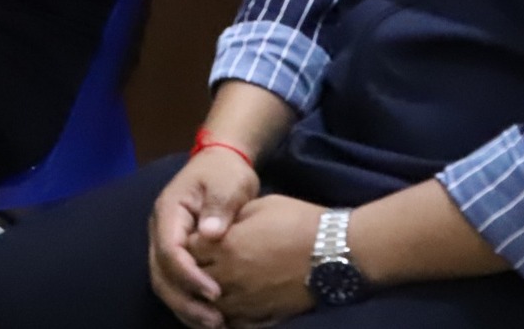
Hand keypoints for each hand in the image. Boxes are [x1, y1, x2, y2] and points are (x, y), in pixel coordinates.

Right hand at [149, 150, 262, 327]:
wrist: (221, 164)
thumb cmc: (224, 173)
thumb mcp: (227, 183)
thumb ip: (220, 206)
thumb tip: (211, 233)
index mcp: (169, 212)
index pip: (170, 251)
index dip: (189, 275)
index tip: (215, 292)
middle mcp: (160, 231)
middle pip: (161, 273)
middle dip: (185, 300)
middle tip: (216, 320)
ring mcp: (166, 243)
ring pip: (164, 283)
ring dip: (186, 306)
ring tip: (216, 323)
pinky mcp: (177, 254)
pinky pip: (175, 283)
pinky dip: (190, 302)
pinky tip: (212, 316)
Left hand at [191, 196, 322, 328]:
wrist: (335, 251)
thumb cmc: (298, 221)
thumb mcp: (258, 206)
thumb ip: (229, 218)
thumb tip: (214, 226)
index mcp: (226, 246)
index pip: (188, 250)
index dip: (191, 243)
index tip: (197, 238)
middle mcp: (231, 276)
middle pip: (195, 280)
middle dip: (195, 270)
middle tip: (203, 262)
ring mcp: (247, 300)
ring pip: (211, 306)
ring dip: (208, 296)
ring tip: (214, 285)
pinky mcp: (264, 316)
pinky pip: (236, 322)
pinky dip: (228, 315)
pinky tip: (232, 304)